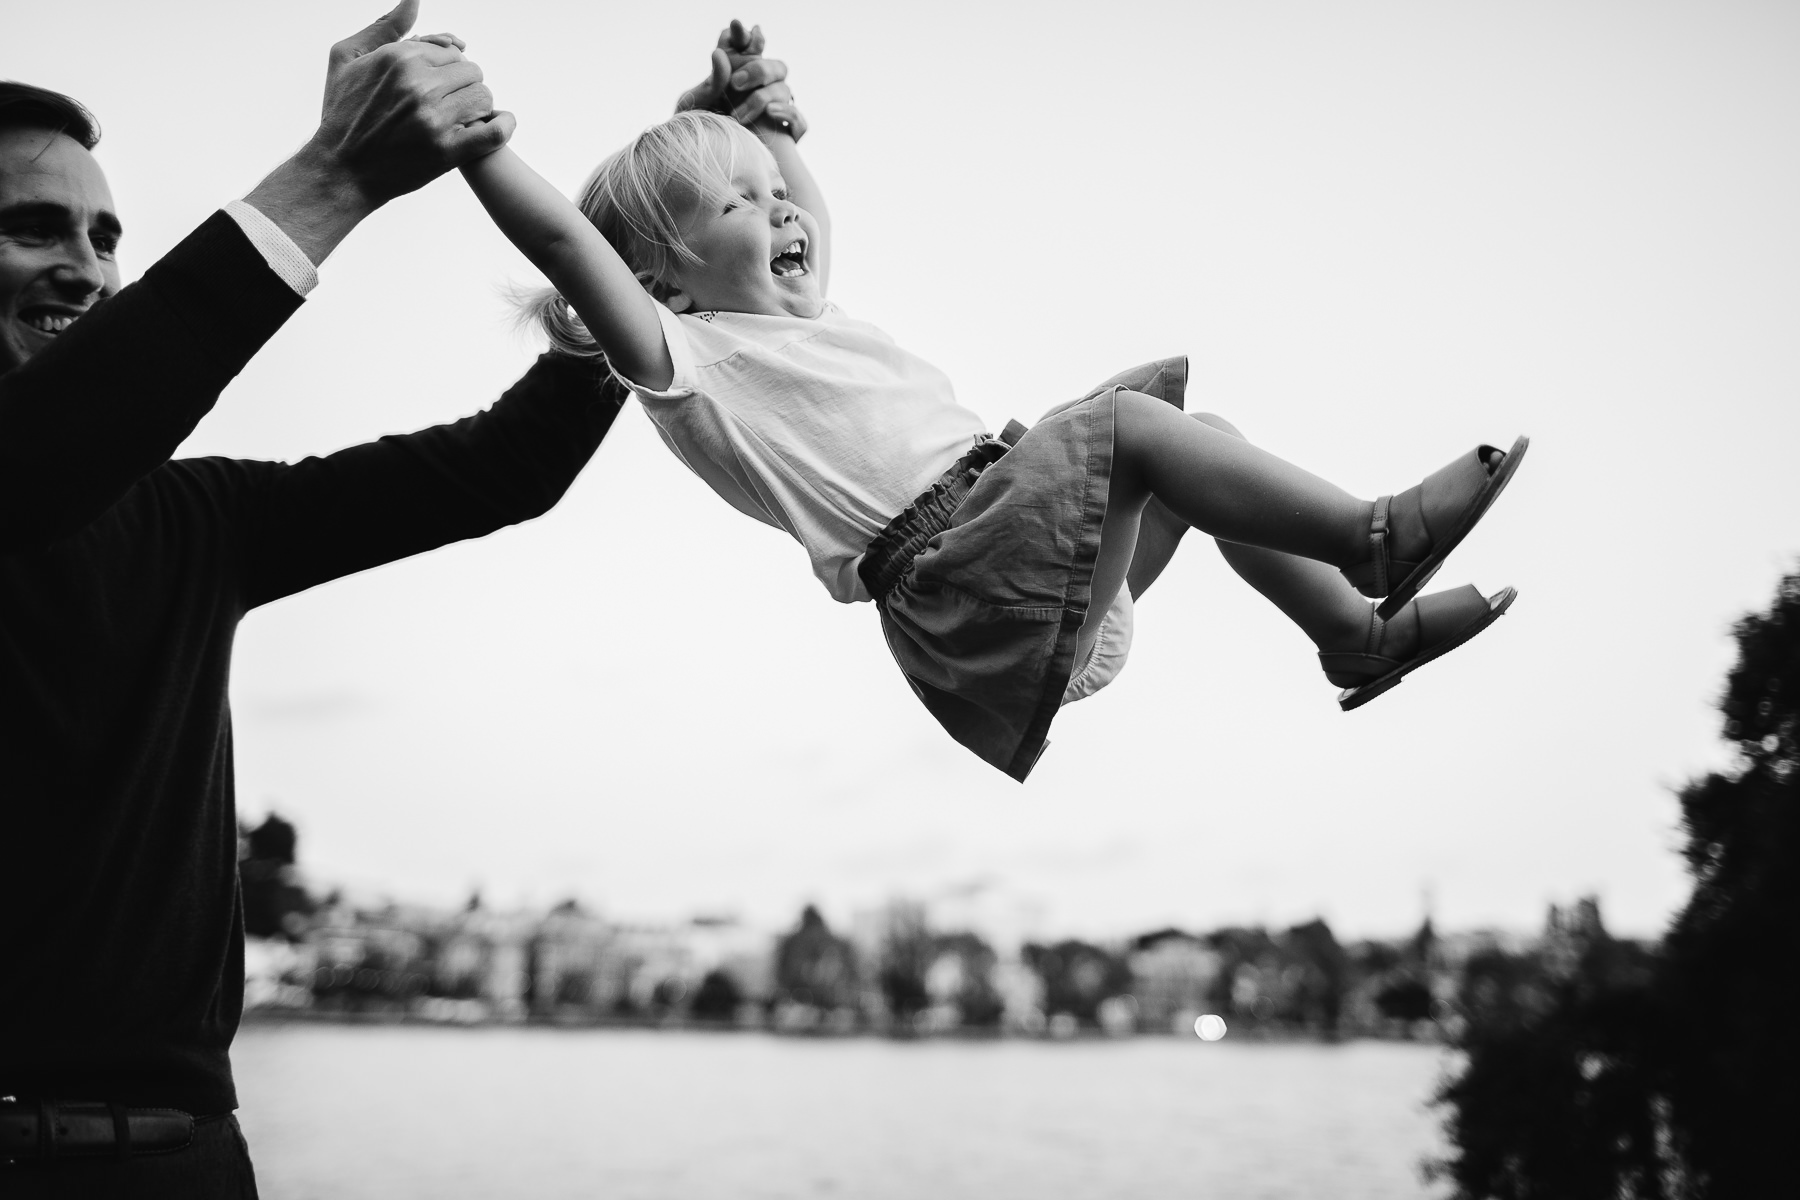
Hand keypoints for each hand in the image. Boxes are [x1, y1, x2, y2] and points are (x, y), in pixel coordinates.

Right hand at [304, 0, 514, 207]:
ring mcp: (433, 119)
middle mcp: (418, 85)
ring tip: (463, 117)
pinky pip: (494, 131)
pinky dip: (504, 126)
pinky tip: (500, 123)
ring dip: (478, 107)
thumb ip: (384, 27)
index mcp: (399, 59)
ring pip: (484, 98)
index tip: (438, 83)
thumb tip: (413, 0)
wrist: (342, 170)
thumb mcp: (347, 58)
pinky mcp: (446, 152)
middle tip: (451, 102)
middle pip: (471, 72)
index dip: (447, 68)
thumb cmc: (341, 112)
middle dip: (463, 86)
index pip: (450, 51)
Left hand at [674, 19, 805, 140]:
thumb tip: (719, 53)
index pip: (749, 48)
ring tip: (738, 118)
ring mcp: (776, 113)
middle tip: (735, 84)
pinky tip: (770, 115)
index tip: (735, 27)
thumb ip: (712, 80)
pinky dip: (788, 114)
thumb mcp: (696, 105)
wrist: (706, 168)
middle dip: (758, 70)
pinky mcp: (786, 137)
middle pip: (776, 66)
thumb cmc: (697, 134)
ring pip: (786, 90)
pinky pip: (799, 121)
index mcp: (740, 77)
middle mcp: (762, 91)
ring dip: (762, 99)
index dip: (746, 36)